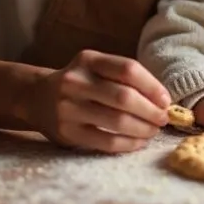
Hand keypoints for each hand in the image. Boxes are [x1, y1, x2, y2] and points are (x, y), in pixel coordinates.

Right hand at [26, 50, 170, 153]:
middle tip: (163, 118)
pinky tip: (138, 142)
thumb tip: (162, 98)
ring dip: (142, 129)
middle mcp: (76, 81)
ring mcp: (69, 108)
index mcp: (89, 60)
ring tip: (153, 131)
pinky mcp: (67, 132)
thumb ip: (123, 77)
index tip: (166, 100)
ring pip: (116, 121)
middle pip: (124, 97)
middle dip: (150, 110)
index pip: (128, 69)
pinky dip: (127, 144)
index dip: (152, 86)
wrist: (37, 97)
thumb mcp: (96, 67)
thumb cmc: (81, 82)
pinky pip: (105, 142)